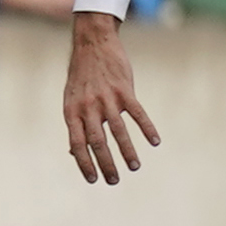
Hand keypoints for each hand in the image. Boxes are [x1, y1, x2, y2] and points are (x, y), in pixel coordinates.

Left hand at [63, 12, 158, 183]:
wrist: (92, 44)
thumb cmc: (81, 77)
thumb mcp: (70, 100)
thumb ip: (74, 124)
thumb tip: (73, 151)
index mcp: (72, 112)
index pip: (77, 144)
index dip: (84, 163)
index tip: (93, 180)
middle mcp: (88, 108)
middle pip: (97, 141)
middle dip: (106, 164)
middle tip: (115, 181)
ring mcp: (107, 99)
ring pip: (118, 130)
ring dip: (127, 151)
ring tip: (134, 167)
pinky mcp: (124, 90)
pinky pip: (138, 113)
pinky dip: (147, 128)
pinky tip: (155, 142)